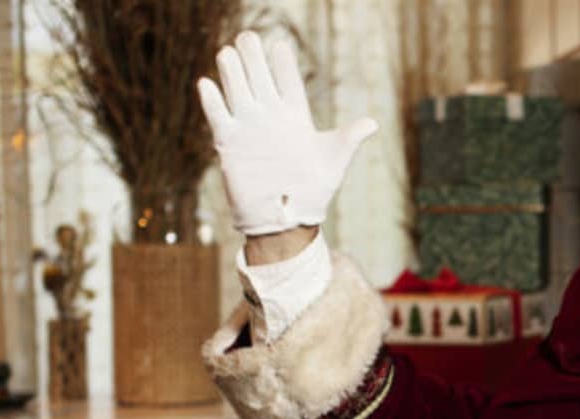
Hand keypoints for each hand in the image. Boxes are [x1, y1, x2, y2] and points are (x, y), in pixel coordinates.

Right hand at [197, 31, 377, 235]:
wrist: (287, 220)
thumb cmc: (314, 191)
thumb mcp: (334, 162)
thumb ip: (348, 139)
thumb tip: (372, 123)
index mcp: (296, 117)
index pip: (288, 83)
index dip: (283, 65)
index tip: (279, 46)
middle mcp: (270, 117)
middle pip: (259, 79)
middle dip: (254, 59)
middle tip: (248, 37)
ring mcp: (248, 128)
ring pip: (237, 92)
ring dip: (232, 73)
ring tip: (228, 53)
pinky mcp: (229, 143)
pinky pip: (218, 117)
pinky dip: (212, 102)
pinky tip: (207, 84)